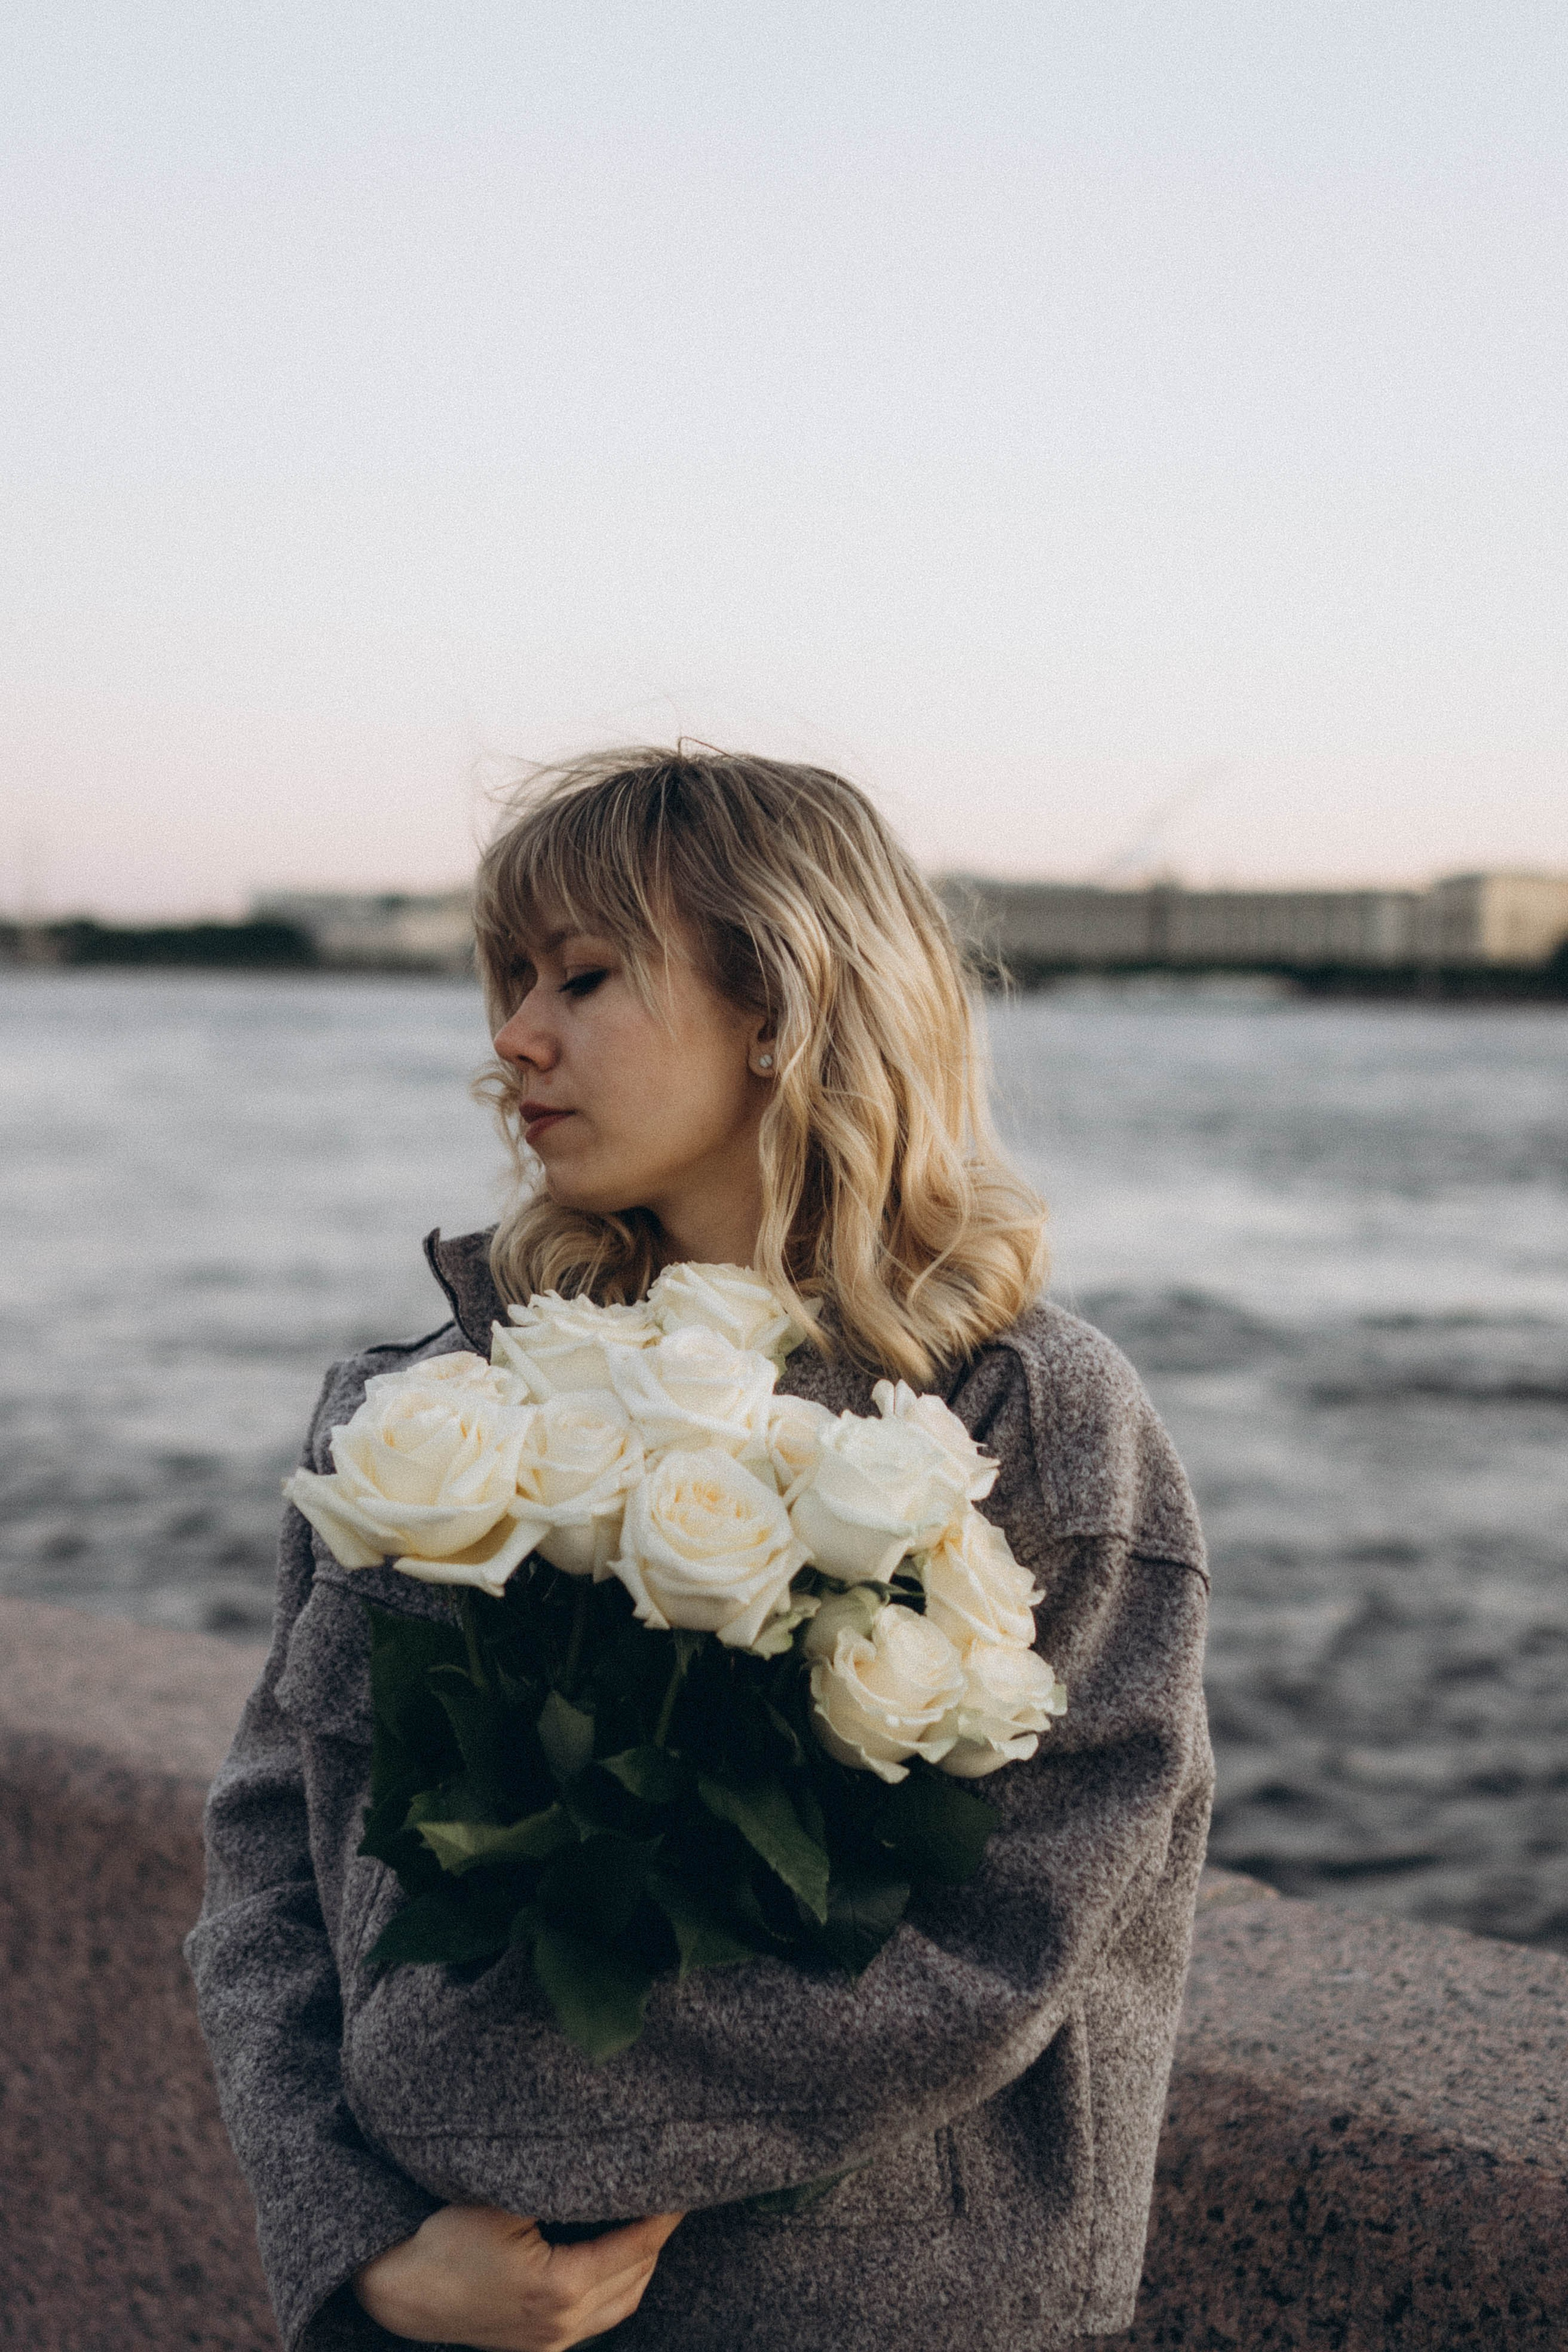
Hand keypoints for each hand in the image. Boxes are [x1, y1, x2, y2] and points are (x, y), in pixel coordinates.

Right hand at [352, 2202, 683, 2350]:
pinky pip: (599, 2319)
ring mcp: (551, 2343)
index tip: (683, 2179)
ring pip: (624, 2302)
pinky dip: (620, 2286)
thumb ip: (558, 2181)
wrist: (402, 2288)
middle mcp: (562, 2326)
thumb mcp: (504, 2198)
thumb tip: (605, 2150)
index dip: (662, 2212)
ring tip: (653, 2216)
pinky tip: (621, 2254)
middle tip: (673, 2189)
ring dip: (643, 2262)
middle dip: (658, 2232)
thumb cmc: (447, 2236)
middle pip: (636, 2275)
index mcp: (559, 2289)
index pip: (634, 2246)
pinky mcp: (541, 2348)